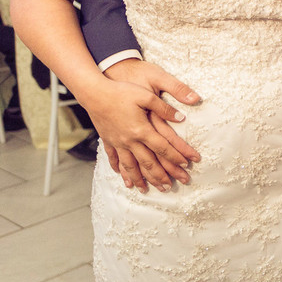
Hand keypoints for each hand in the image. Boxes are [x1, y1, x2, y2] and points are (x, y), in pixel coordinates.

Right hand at [97, 59, 201, 191]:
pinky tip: (124, 178)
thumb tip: (182, 117)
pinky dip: (121, 171)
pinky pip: (115, 159)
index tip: (187, 165)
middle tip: (172, 187)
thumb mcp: (147, 94)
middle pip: (148, 163)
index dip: (176, 157)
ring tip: (148, 190)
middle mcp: (129, 140)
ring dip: (141, 179)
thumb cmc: (121, 91)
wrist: (94, 92)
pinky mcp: (108, 140)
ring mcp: (117, 142)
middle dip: (161, 176)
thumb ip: (165, 107)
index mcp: (141, 129)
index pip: (163, 148)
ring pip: (131, 166)